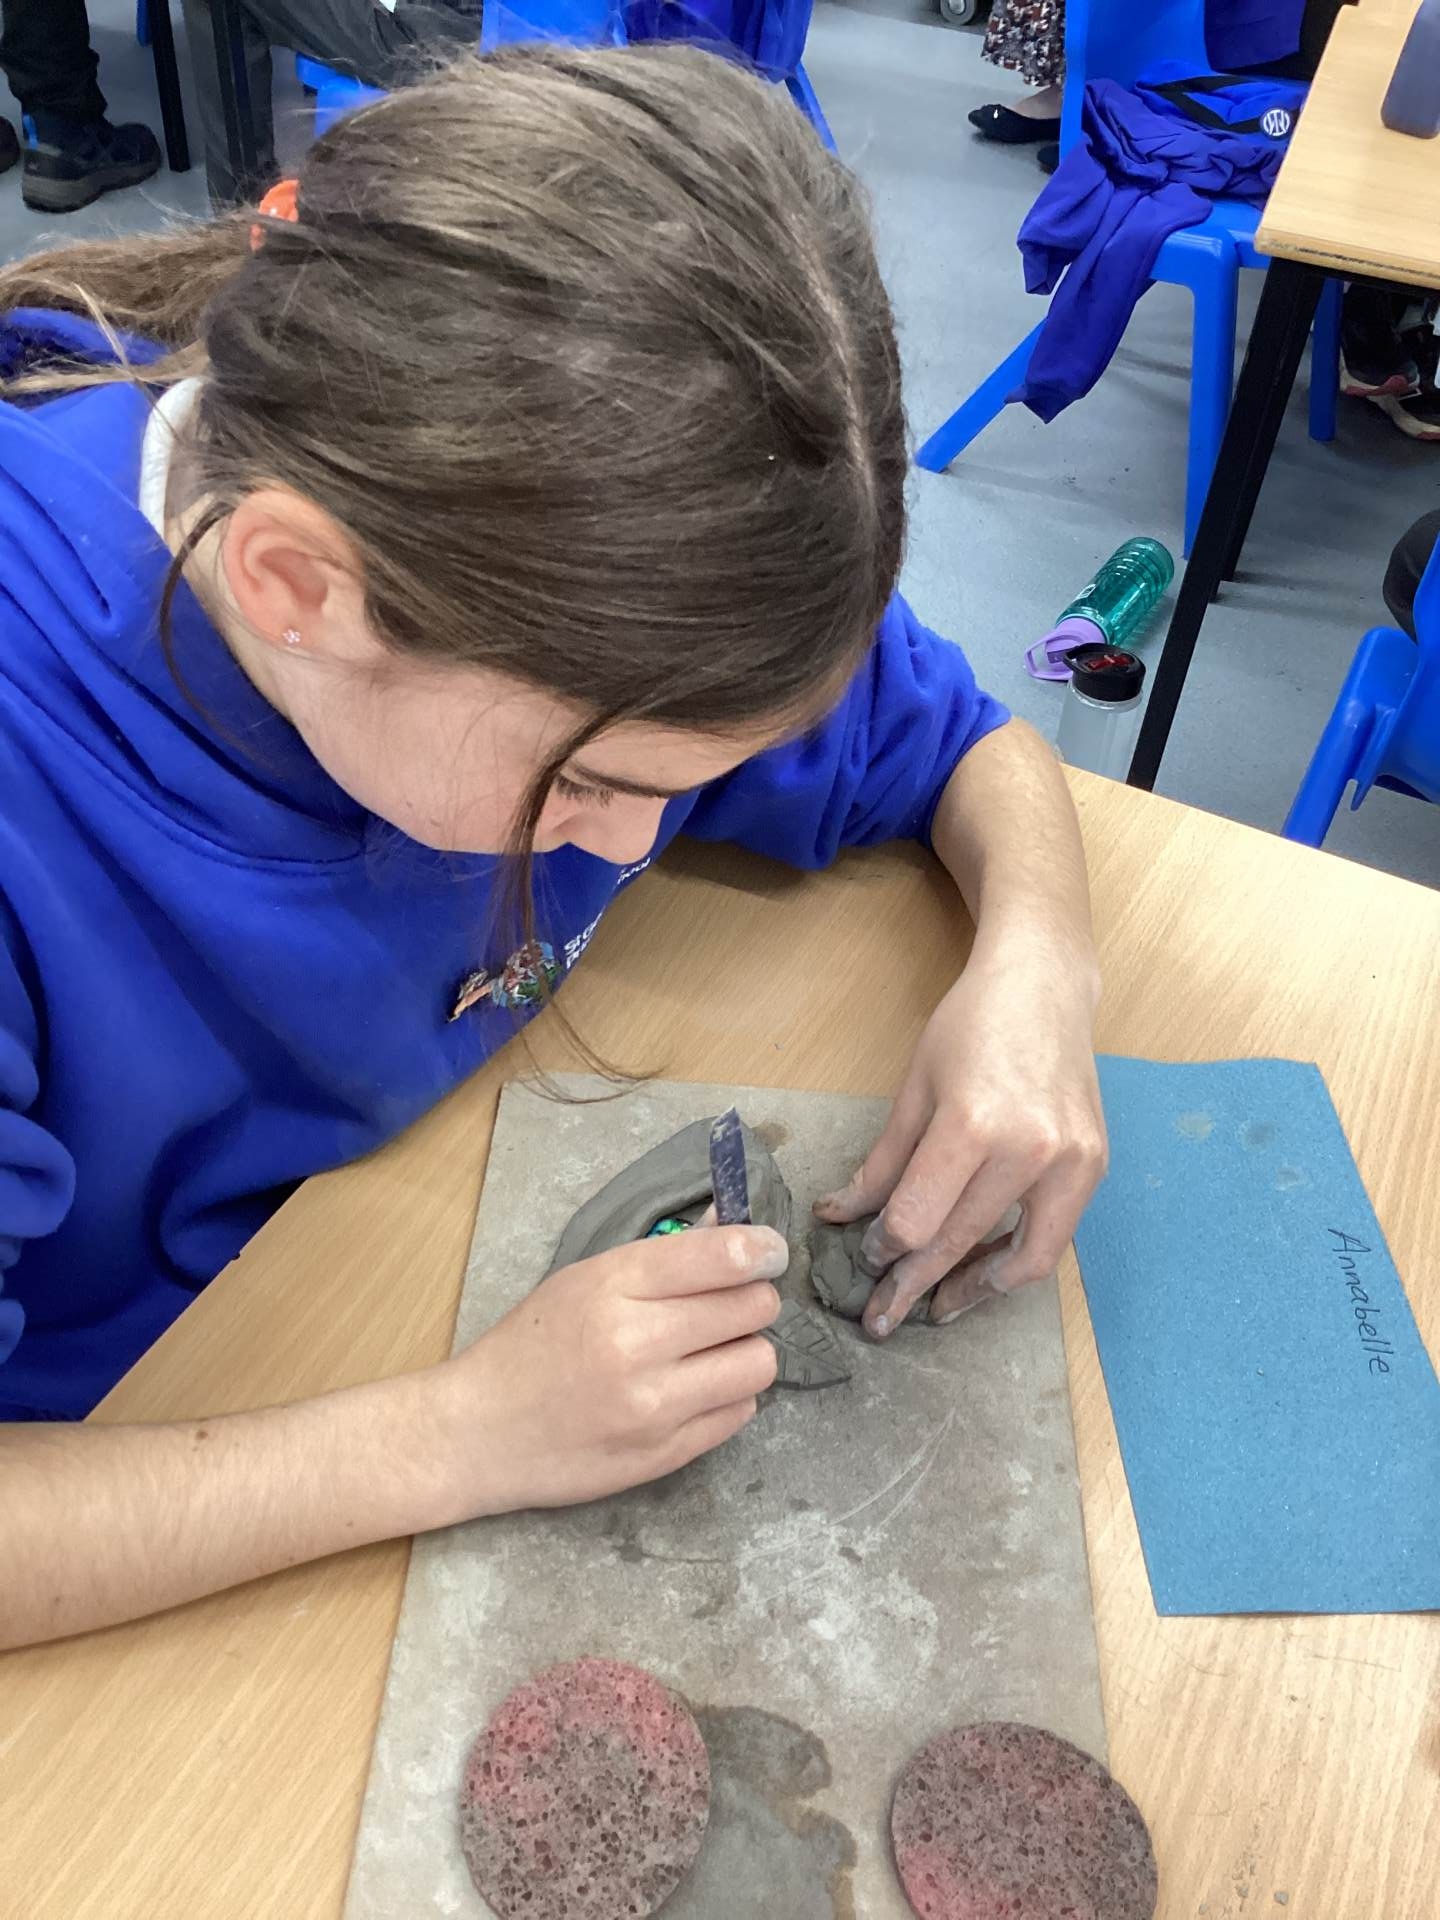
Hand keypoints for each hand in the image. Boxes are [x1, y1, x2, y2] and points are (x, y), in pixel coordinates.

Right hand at [435, 1226, 784, 1516]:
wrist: (479, 1433)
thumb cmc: (530, 1346)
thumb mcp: (584, 1279)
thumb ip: (664, 1257)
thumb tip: (738, 1230)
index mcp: (613, 1286)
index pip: (725, 1256)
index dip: (763, 1249)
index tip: (768, 1252)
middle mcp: (638, 1345)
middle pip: (753, 1307)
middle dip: (751, 1299)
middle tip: (727, 1305)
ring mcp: (654, 1407)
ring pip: (758, 1363)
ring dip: (745, 1351)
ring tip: (711, 1351)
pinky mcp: (665, 1455)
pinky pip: (740, 1413)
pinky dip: (728, 1396)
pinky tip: (694, 1389)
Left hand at [814, 941, 1105, 1335]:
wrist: (1044, 987)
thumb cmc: (970, 1027)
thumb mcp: (914, 1087)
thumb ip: (883, 1162)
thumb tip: (840, 1216)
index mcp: (973, 1125)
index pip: (918, 1218)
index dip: (885, 1248)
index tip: (867, 1257)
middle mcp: (1030, 1151)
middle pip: (960, 1243)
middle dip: (913, 1285)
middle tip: (882, 1318)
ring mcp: (1071, 1162)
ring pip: (1021, 1260)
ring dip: (975, 1292)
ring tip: (937, 1308)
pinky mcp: (1095, 1167)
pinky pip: (1055, 1239)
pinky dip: (1017, 1263)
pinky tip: (984, 1273)